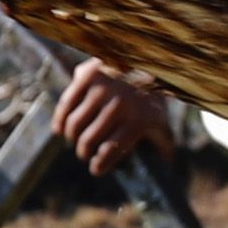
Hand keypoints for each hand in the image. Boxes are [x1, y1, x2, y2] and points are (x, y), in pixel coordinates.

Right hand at [56, 61, 173, 174]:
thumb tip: (168, 163)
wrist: (145, 57)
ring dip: (72, 138)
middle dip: (84, 152)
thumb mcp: (162, 117)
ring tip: (75, 142)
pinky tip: (59, 130)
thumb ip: (164, 141)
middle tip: (83, 154)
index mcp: (138, 119)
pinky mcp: (87, 76)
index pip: (110, 150)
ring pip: (76, 124)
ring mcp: (102, 90)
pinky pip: (67, 103)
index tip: (95, 170)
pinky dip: (60, 120)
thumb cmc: (153, 95)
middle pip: (89, 139)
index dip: (100, 164)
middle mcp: (119, 105)